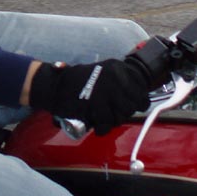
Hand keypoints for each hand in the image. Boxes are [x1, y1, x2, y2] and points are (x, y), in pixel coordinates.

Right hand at [28, 58, 150, 135]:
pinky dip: (103, 127)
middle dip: (126, 112)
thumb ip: (122, 84)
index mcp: (118, 67)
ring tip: (104, 118)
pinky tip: (98, 125)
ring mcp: (105, 90)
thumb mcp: (104, 73)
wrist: (55, 86)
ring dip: (115, 120)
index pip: (141, 87)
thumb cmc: (80, 82)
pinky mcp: (94, 104)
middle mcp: (114, 76)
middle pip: (134, 103)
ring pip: (122, 114)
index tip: (133, 104)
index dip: (139, 99)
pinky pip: (107, 122)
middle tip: (115, 113)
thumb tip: (140, 100)